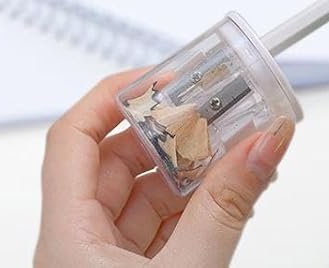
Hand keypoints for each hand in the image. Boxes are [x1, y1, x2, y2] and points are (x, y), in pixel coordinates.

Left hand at [35, 68, 292, 266]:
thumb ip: (226, 207)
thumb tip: (263, 143)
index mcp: (66, 234)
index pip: (73, 137)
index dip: (114, 98)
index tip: (160, 78)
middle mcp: (75, 246)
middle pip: (113, 164)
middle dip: (166, 136)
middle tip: (211, 112)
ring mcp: (101, 266)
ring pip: (140, 201)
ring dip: (187, 176)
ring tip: (230, 149)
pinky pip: (156, 234)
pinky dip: (191, 213)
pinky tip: (225, 194)